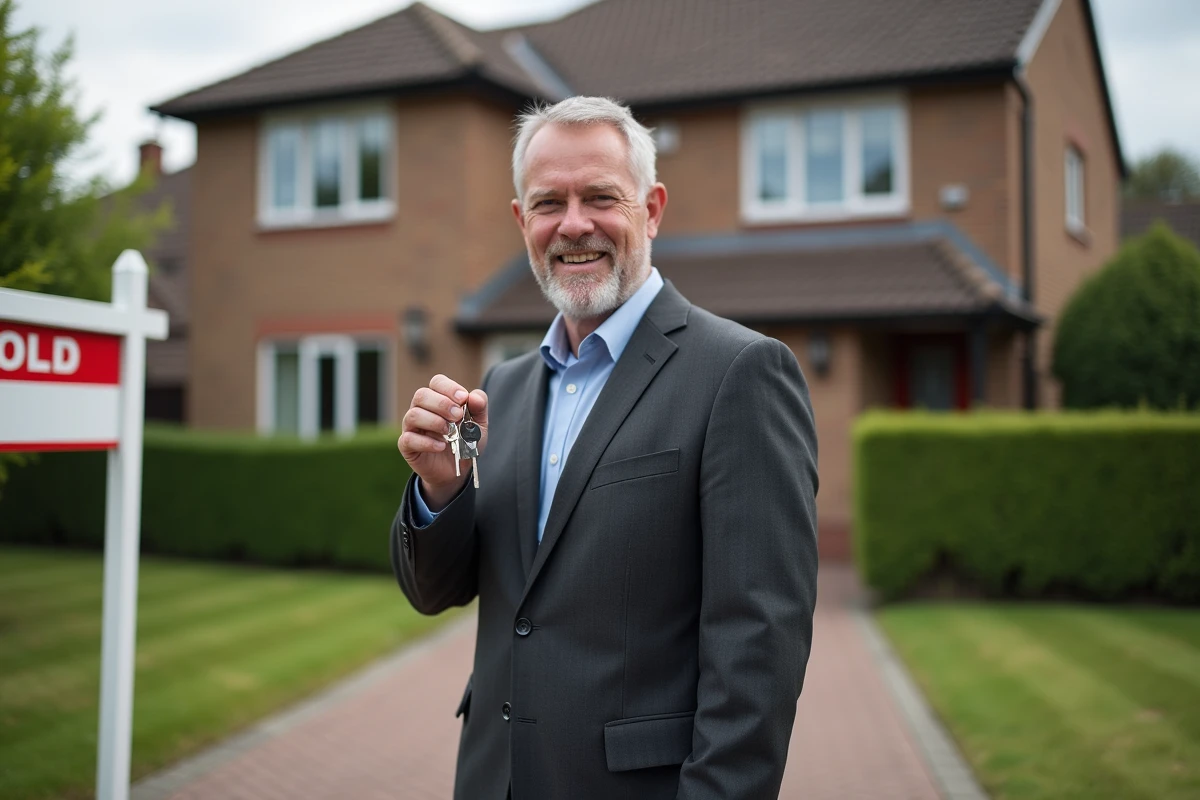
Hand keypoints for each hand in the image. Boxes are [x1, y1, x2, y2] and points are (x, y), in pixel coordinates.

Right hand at [398, 374, 488, 510]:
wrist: (457, 470)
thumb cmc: (465, 442)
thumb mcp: (479, 425)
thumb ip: (479, 408)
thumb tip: (474, 397)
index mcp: (438, 399)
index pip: (437, 382)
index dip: (449, 388)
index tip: (463, 399)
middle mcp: (421, 409)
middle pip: (421, 394)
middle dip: (442, 404)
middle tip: (458, 416)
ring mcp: (411, 427)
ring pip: (413, 415)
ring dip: (434, 421)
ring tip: (450, 432)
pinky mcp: (407, 445)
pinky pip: (408, 439)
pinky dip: (427, 442)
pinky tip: (442, 446)